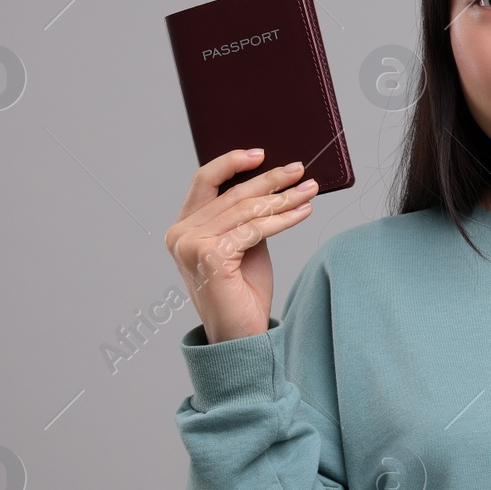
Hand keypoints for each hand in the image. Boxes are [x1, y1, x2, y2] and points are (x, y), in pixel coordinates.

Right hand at [164, 149, 318, 343]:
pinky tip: (304, 212)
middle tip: (300, 170)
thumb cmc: (243, 292)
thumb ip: (245, 217)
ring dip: (283, 198)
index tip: (261, 154)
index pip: (204, 181)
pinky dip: (283, 219)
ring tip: (310, 190)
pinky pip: (255, 229)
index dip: (232, 163)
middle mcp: (181, 234)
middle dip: (270, 180)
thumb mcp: (243, 244)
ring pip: (246, 210)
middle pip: (232, 194)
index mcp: (182, 228)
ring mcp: (191, 245)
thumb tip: (271, 182)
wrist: (240, 335)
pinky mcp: (210, 256)